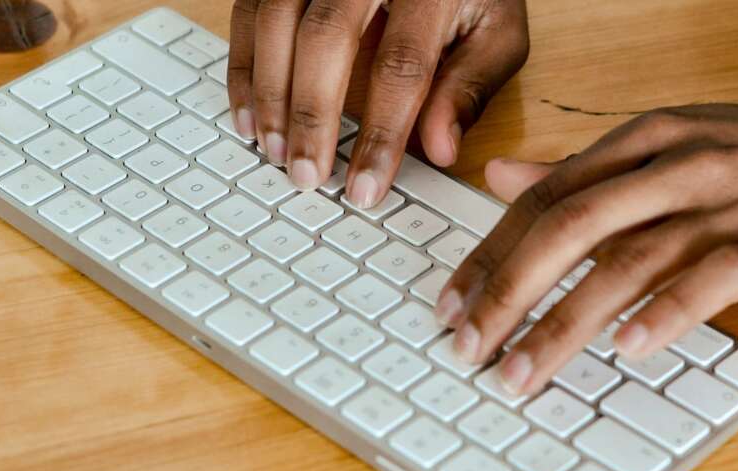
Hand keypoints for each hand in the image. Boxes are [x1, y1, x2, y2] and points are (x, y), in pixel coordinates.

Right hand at [227, 0, 528, 206]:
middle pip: (326, 38)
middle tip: (306, 176)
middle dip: (312, 115)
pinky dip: (242, 65)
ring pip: (276, 19)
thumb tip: (441, 149)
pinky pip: (249, 9)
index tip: (366, 186)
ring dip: (268, 92)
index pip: (402, 65)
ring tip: (273, 151)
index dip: (381, 132)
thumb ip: (470, 85)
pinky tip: (248, 114)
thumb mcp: (494, 30)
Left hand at [436, 104, 737, 394]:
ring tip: (523, 369)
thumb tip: (501, 176)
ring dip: (565, 322)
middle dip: (508, 291)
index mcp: (640, 142)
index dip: (489, 253)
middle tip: (469, 345)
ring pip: (628, 263)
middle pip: (569, 228)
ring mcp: (724, 203)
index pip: (544, 199)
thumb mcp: (664, 150)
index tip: (452, 302)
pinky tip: (625, 348)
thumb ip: (580, 170)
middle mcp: (673, 166)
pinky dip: (665, 314)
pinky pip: (711, 280)